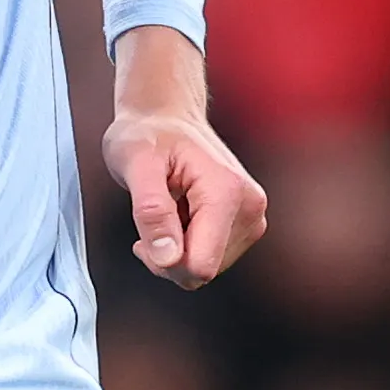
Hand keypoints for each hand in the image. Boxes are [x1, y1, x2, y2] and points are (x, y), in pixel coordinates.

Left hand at [102, 29, 266, 288]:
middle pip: (202, 271)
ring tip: (166, 211)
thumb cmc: (147, 135)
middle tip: (149, 219)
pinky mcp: (247, 226)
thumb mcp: (135, 165)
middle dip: (167, 257)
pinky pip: (209, 260)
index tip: (143, 236)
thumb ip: (151, 211)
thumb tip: (168, 258)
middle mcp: (251, 208)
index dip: (164, 261)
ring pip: (204, 270)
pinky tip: (177, 216)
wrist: (166, 118)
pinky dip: (185, 246)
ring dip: (175, 251)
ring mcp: (253, 218)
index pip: (200, 266)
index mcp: (228, 192)